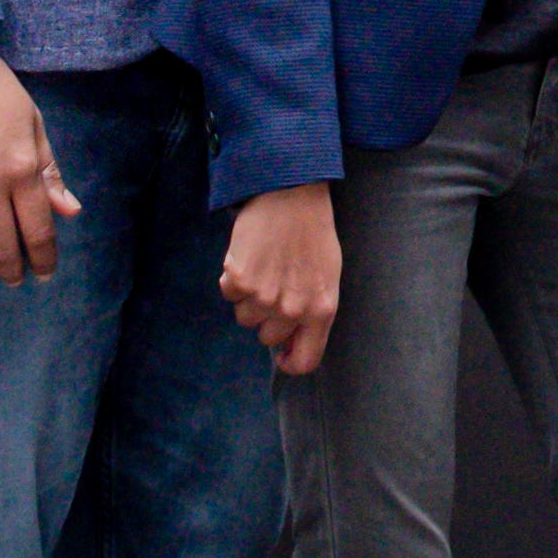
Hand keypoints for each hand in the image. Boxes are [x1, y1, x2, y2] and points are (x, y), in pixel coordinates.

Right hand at [222, 181, 342, 373]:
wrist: (291, 195)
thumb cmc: (313, 233)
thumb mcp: (328, 276)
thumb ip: (313, 311)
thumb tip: (291, 344)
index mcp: (321, 310)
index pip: (305, 361)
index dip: (290, 362)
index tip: (281, 354)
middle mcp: (293, 309)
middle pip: (267, 338)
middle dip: (268, 317)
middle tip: (276, 285)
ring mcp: (264, 297)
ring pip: (245, 317)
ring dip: (249, 297)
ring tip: (264, 266)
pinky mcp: (239, 280)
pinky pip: (228, 294)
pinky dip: (233, 279)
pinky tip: (249, 256)